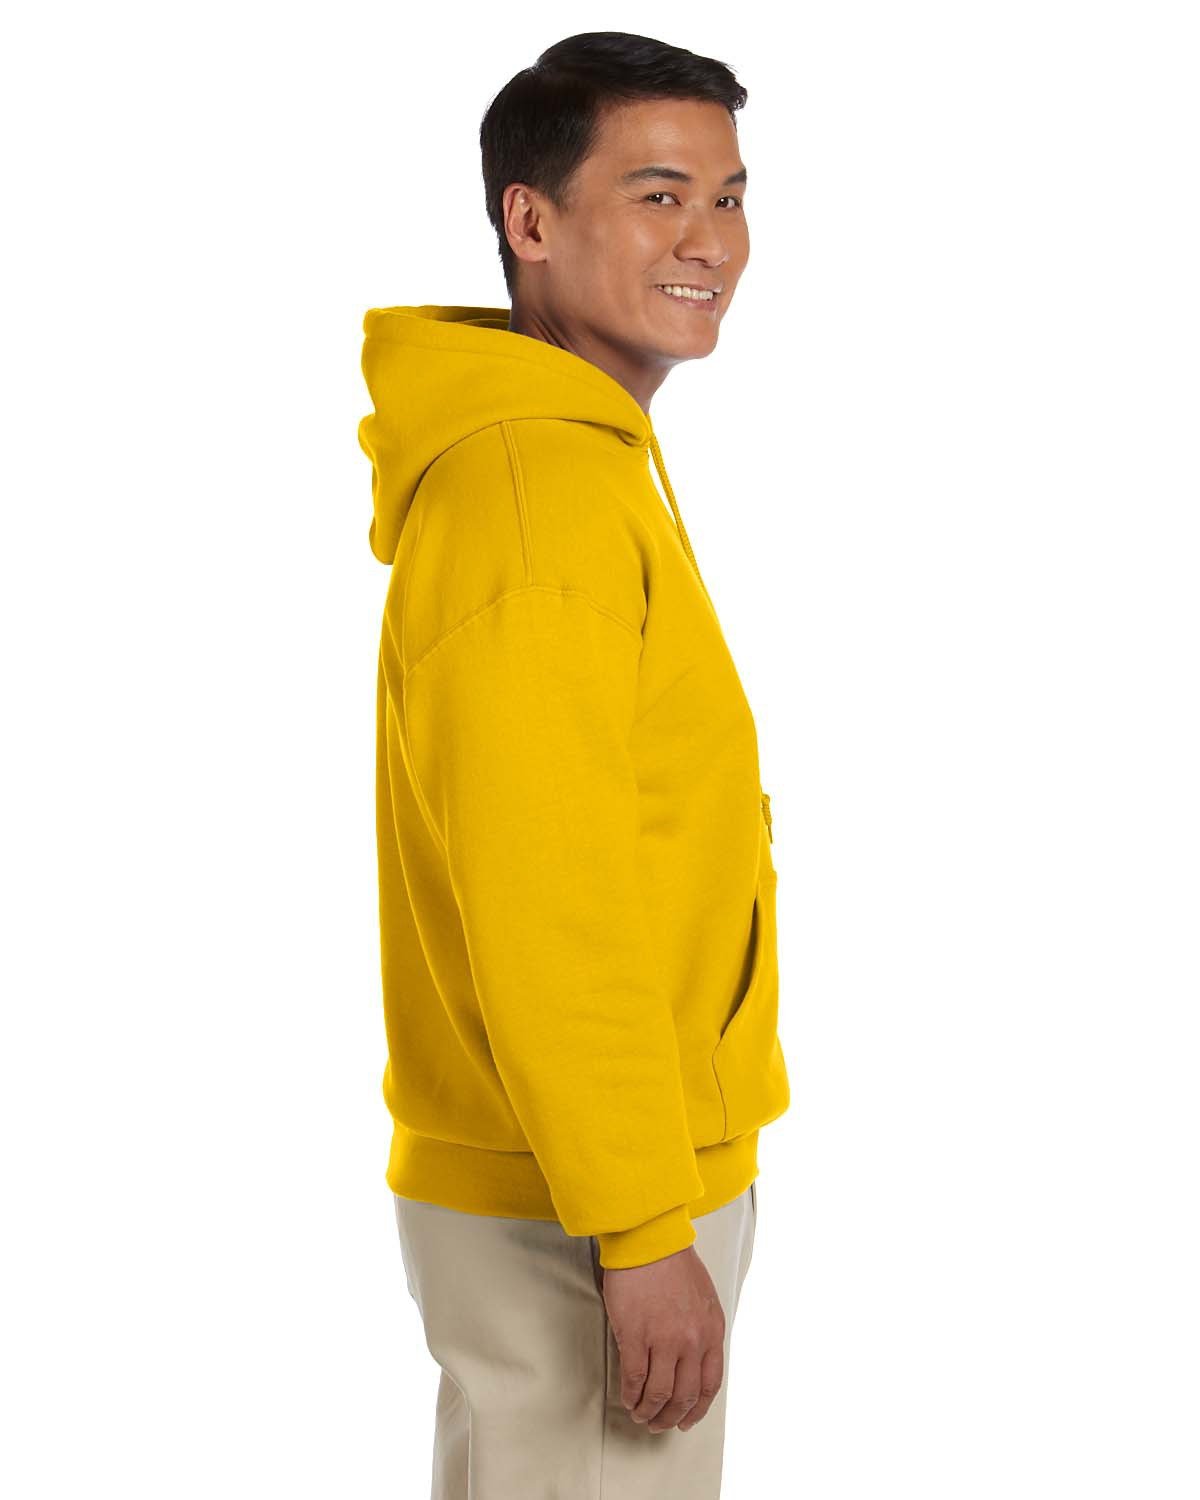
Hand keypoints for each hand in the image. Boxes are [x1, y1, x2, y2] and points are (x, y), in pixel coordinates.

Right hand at [601, 1243, 725, 1431]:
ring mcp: (664, 1340)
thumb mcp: (704, 1298)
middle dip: (671, 1417)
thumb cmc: (674, 1263)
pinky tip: (628, 1398)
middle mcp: (692, 1341)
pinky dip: (631, 1395)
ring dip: (649, 1411)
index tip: (687, 1420)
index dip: (697, 1409)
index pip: (709, 1385)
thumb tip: (692, 1361)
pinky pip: (635, 1379)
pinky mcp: (636, 1335)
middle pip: (684, 1396)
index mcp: (712, 1331)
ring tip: (640, 1415)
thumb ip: (702, 1331)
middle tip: (659, 1424)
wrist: (650, 1239)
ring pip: (659, 1394)